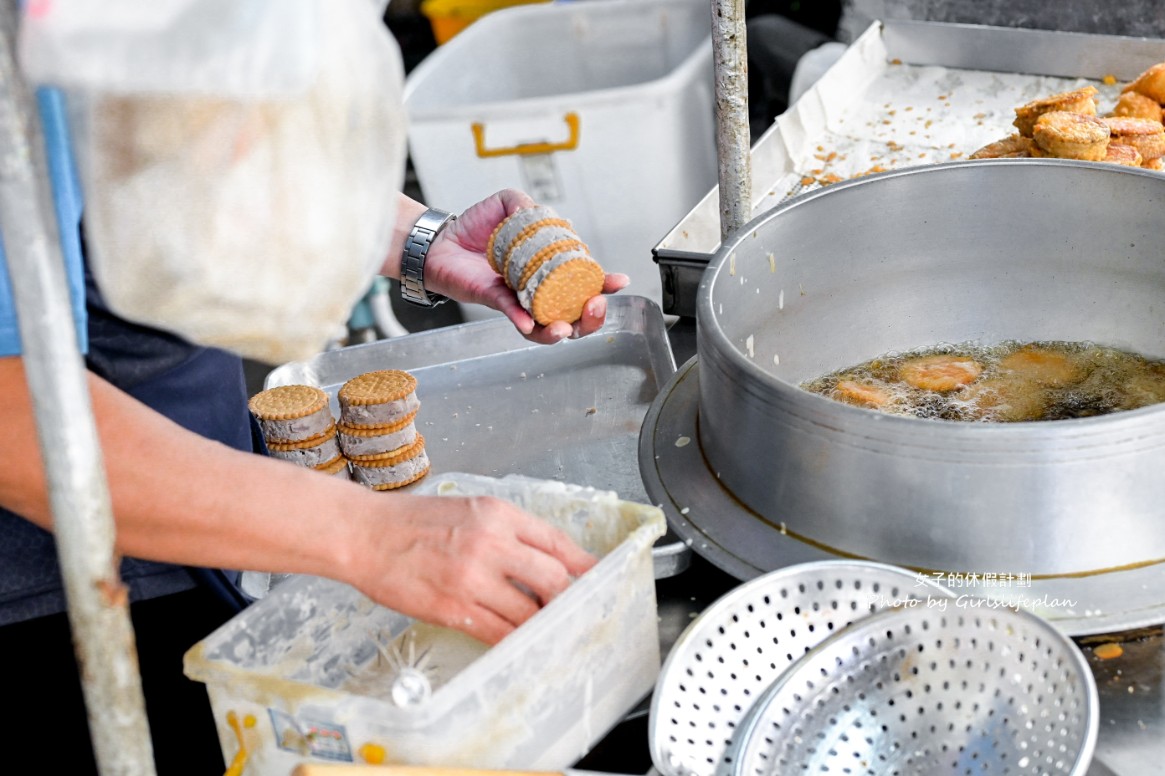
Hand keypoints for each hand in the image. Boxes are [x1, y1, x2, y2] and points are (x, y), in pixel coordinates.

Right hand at [351, 494, 596, 644]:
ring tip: (541, 626)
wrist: (364, 535)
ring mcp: (472, 578)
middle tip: (569, 607)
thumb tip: (546, 557)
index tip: (595, 577)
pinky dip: (513, 640)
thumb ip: (508, 531)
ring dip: (540, 623)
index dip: (583, 564)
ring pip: (529, 612)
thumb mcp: (468, 510)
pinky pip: (498, 633)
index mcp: (497, 514)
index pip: (557, 541)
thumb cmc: (412, 522)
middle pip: (554, 579)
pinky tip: (516, 640)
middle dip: (567, 597)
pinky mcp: (452, 608)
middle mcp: (490, 543)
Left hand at [423, 189, 629, 343]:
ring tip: (566, 327)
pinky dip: (524, 323)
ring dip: (562, 331)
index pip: (583, 282)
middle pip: (573, 316)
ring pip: (546, 327)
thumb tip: (535, 214)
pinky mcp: (494, 301)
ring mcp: (517, 299)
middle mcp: (537, 290)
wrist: (441, 239)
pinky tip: (530, 324)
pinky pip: (513, 316)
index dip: (603, 285)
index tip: (618, 281)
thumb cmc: (475, 227)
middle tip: (595, 305)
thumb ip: (525, 203)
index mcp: (548, 268)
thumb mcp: (506, 204)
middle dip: (592, 317)